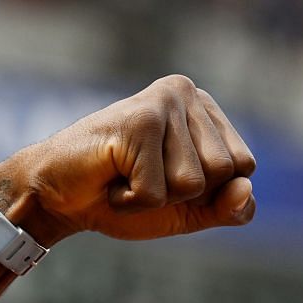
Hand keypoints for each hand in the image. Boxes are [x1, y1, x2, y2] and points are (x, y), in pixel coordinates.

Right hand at [0, 75, 257, 244]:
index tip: (167, 178)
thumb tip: (246, 188)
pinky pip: (158, 193)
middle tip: (144, 176)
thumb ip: (229, 207)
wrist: (57, 197)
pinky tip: (111, 179)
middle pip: (225, 172)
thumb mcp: (190, 210)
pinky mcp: (138, 122)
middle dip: (184, 194)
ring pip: (194, 183)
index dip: (208, 191)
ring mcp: (162, 103)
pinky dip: (132, 202)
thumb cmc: (123, 195)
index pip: (244, 166)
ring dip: (156, 197)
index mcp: (205, 107)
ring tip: (127, 175)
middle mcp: (186, 92)